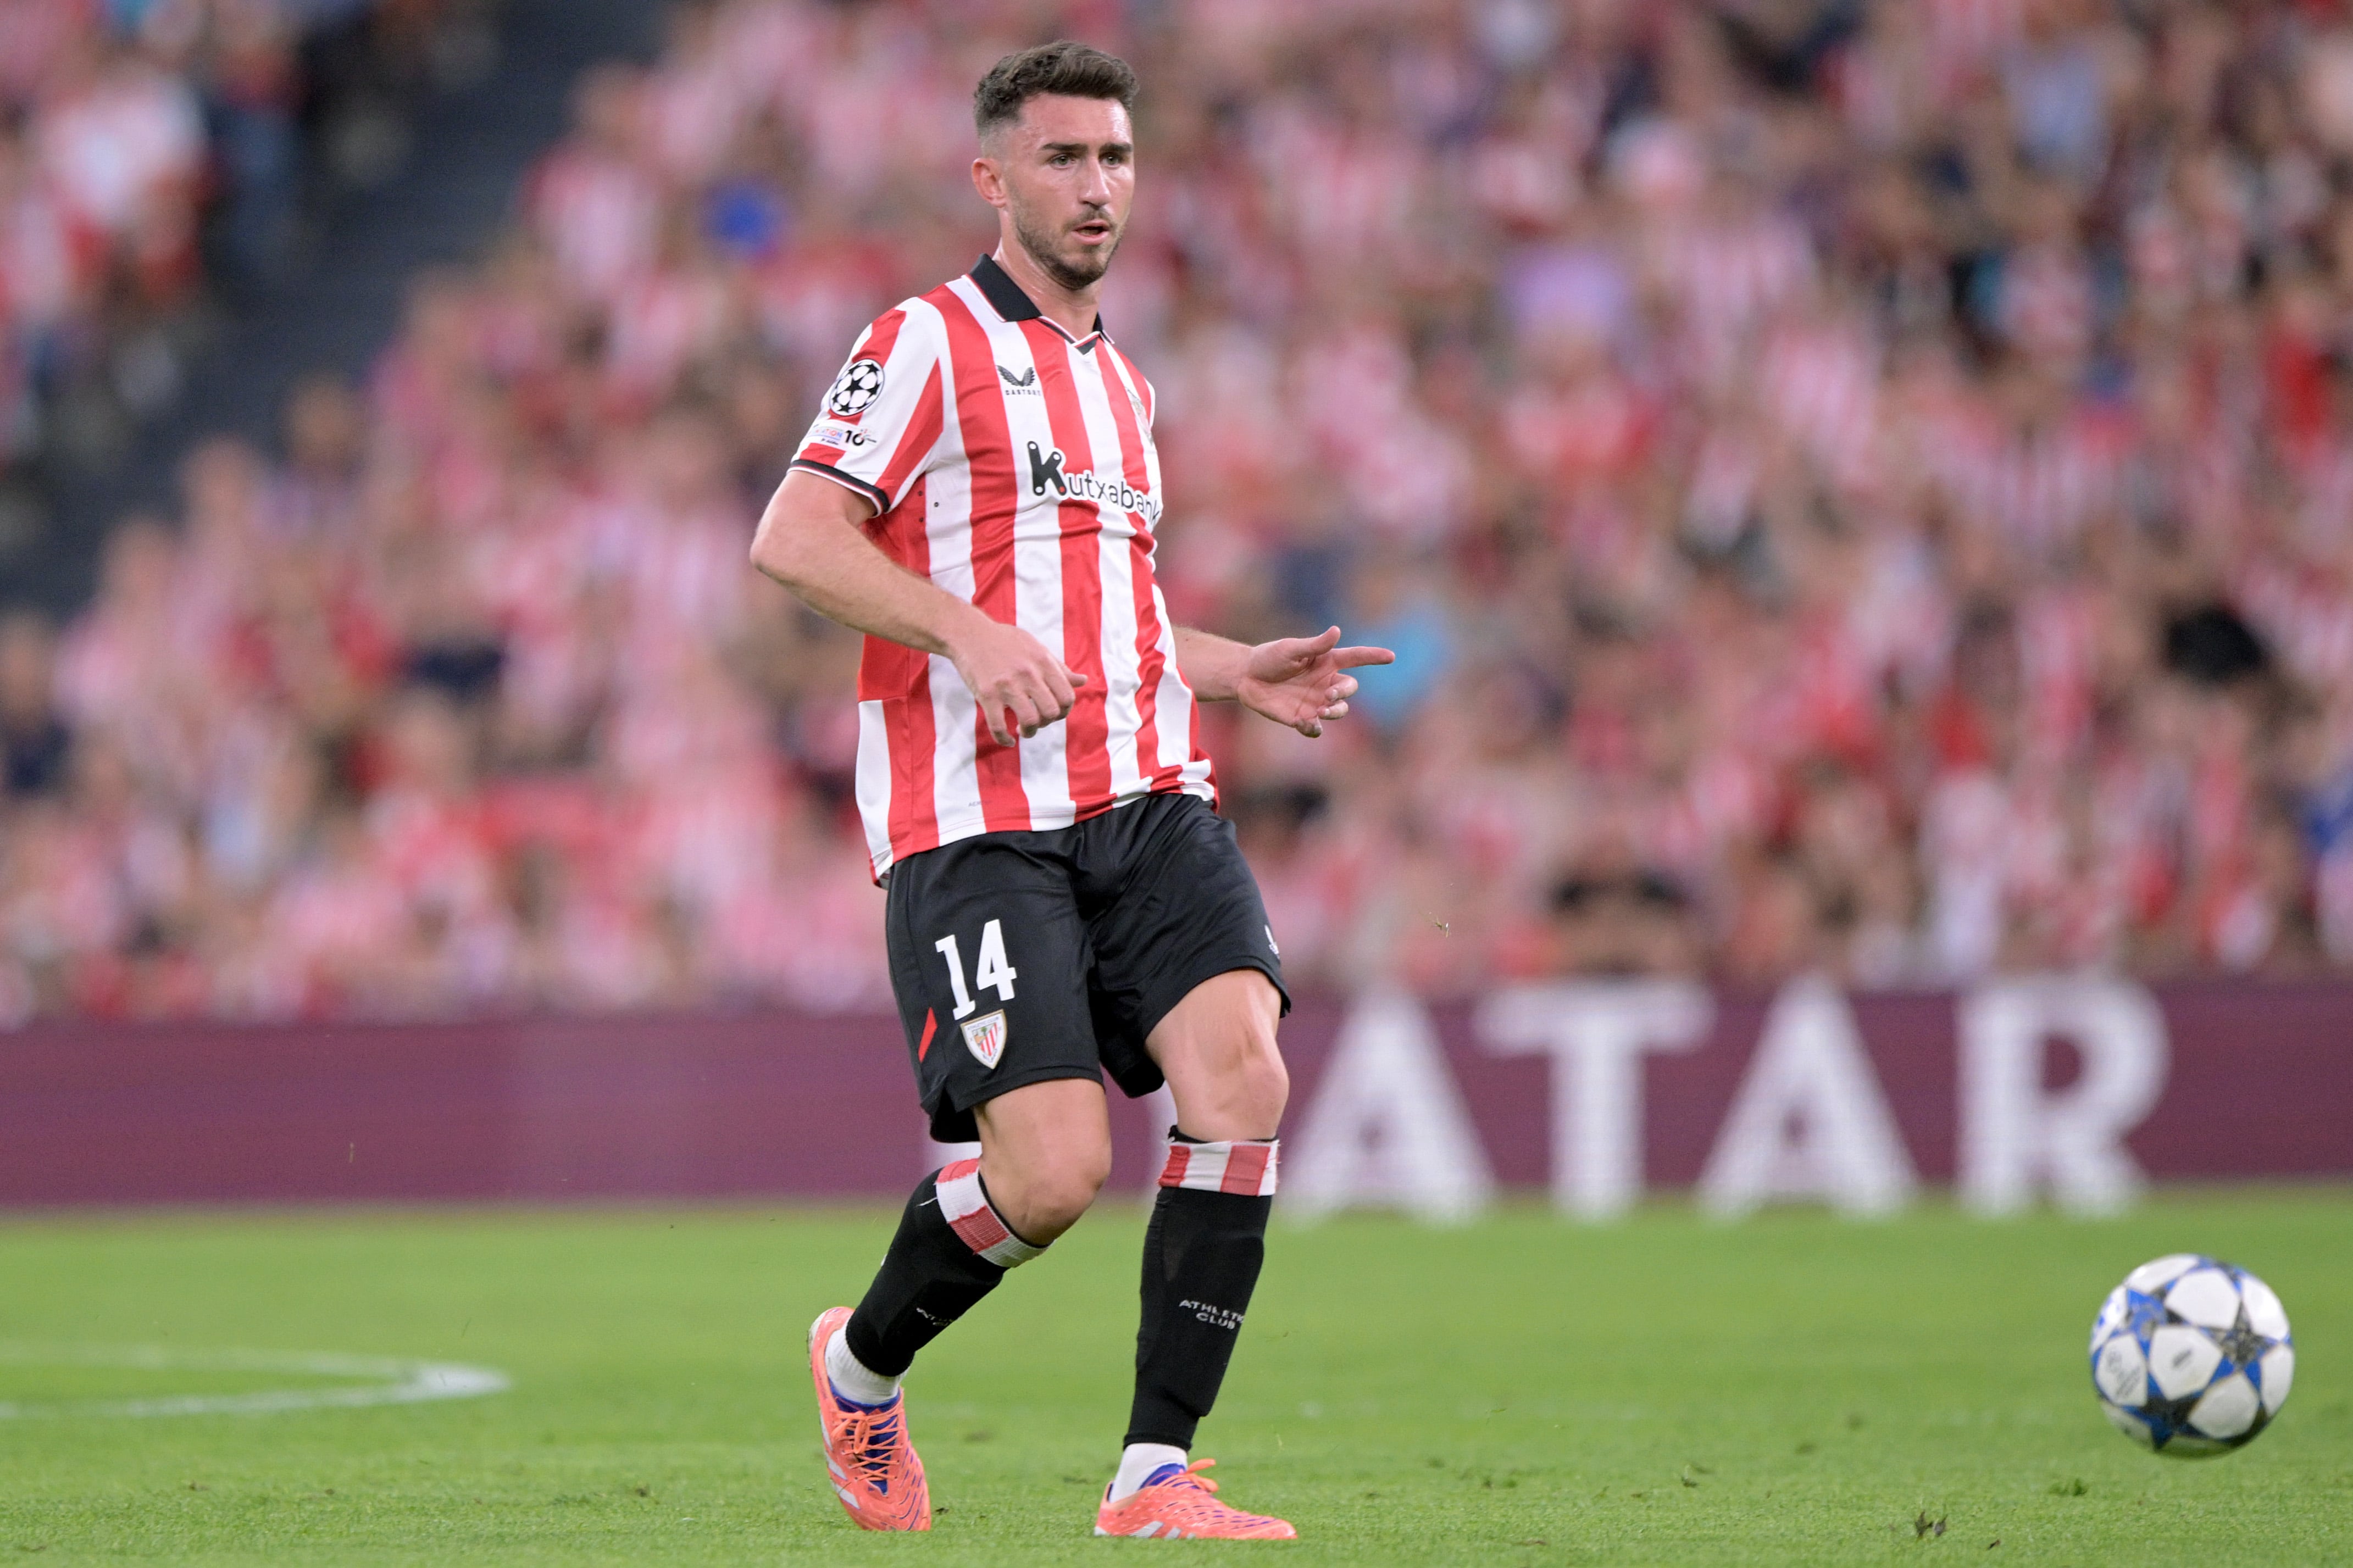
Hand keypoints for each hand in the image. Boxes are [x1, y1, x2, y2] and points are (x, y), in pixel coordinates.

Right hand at [948, 613, 1087, 746]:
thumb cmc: (1005, 641)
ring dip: (1029, 732)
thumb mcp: (1036, 648)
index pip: (1067, 696)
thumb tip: (1083, 681)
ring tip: (1023, 729)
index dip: (1064, 711)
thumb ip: (1058, 668)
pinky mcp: (986, 694)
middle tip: (1037, 720)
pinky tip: (1007, 740)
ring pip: (1030, 720)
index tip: (1053, 713)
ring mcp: (1007, 685)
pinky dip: (1004, 739)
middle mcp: (1028, 674)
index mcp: (1043, 662)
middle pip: (1052, 711)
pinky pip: (998, 726)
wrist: (969, 633)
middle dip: (1047, 722)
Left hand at [1235, 626, 1394, 737]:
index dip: (1373, 656)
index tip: (1390, 656)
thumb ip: (1315, 645)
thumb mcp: (1291, 649)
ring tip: (1321, 710)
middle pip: (1350, 689)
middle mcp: (1325, 683)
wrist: (1246, 677)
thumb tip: (1336, 631)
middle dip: (1344, 693)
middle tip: (1329, 696)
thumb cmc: (1270, 657)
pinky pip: (1315, 729)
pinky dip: (1313, 729)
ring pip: (1339, 711)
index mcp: (1326, 662)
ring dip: (1335, 712)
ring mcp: (1315, 702)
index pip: (1356, 657)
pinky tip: (1305, 723)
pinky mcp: (1301, 718)